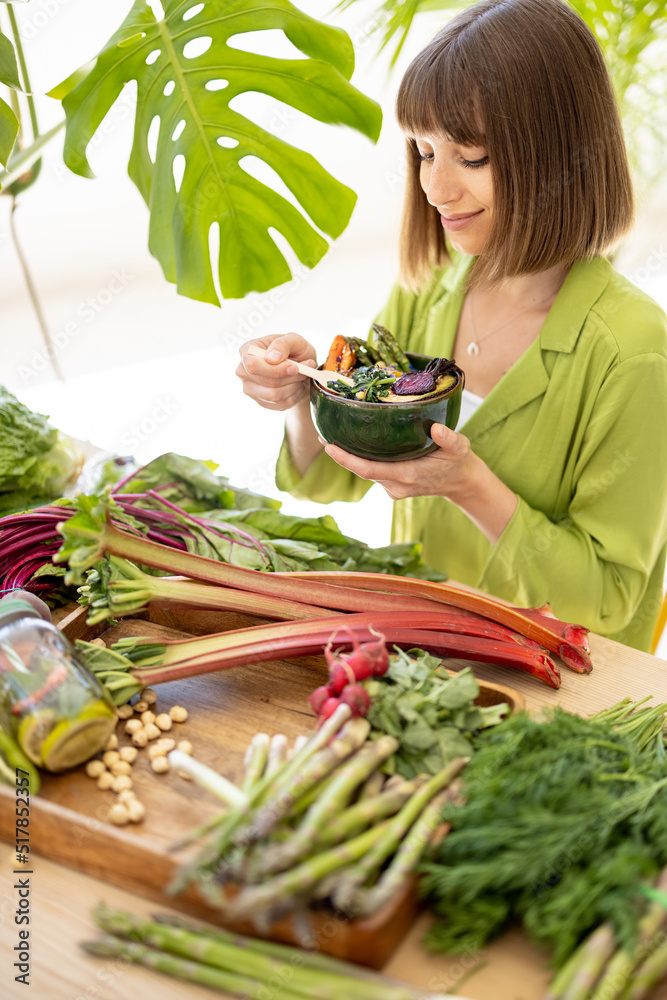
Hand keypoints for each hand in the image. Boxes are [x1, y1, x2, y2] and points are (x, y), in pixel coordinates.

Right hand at [237, 333, 317, 411]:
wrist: (302, 369)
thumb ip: (282, 344)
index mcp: (247, 351)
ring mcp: (250, 389)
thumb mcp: (294, 340)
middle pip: (267, 381)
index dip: (275, 369)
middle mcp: (243, 371)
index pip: (252, 365)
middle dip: (291, 377)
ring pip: (274, 395)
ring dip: (294, 386)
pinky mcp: (261, 402)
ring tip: (300, 377)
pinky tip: (296, 385)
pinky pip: (281, 403)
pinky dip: (294, 395)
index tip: (294, 367)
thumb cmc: (295, 351)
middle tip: (305, 370)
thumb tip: (271, 358)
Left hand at [323, 423, 518, 543]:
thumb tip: (437, 429)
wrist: (461, 482)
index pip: (369, 470)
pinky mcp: (392, 485)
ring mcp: (393, 487)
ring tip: (331, 433)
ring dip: (349, 456)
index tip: (330, 447)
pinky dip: (361, 458)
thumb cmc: (458, 462)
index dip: (347, 460)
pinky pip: (372, 470)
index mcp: (407, 476)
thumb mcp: (459, 448)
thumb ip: (449, 439)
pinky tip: (352, 442)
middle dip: (341, 454)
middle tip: (322, 432)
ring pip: (365, 470)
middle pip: (361, 469)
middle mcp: (396, 485)